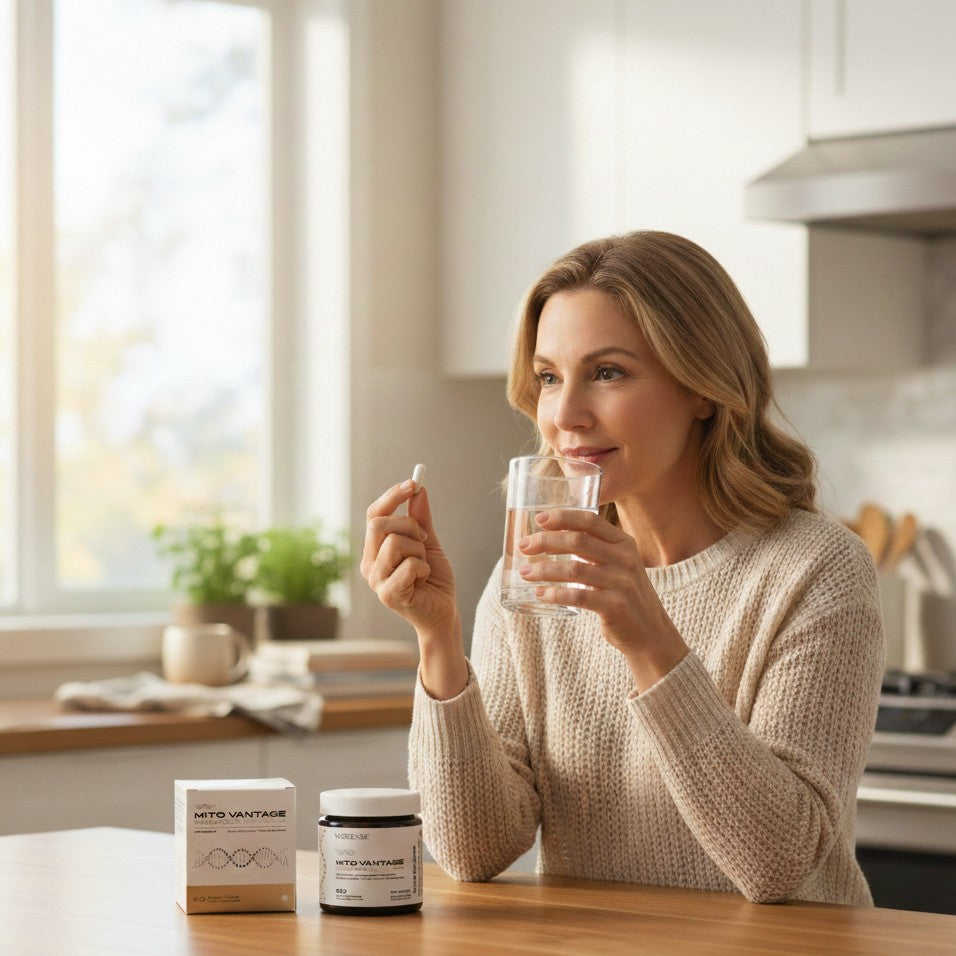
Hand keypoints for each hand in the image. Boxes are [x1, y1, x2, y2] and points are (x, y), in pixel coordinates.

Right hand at [362, 481, 467, 697]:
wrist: (444, 613)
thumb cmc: (434, 580)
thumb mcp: (430, 543)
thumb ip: (421, 519)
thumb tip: (418, 490)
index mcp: (376, 549)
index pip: (374, 514)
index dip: (392, 496)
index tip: (412, 483)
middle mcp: (370, 563)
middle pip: (379, 524)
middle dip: (409, 524)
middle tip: (425, 538)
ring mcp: (376, 581)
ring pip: (395, 543)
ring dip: (419, 550)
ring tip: (424, 564)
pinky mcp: (388, 596)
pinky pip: (408, 566)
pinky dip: (423, 567)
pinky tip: (424, 579)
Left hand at [517, 510, 686, 688]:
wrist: (651, 632)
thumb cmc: (624, 594)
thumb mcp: (617, 565)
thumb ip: (593, 550)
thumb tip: (547, 539)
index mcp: (624, 543)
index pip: (591, 521)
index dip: (563, 517)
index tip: (539, 519)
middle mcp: (625, 559)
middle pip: (578, 541)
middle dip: (546, 542)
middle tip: (524, 547)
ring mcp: (622, 583)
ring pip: (574, 569)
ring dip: (545, 570)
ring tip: (525, 572)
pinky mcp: (615, 607)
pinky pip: (578, 597)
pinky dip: (555, 594)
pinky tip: (540, 594)